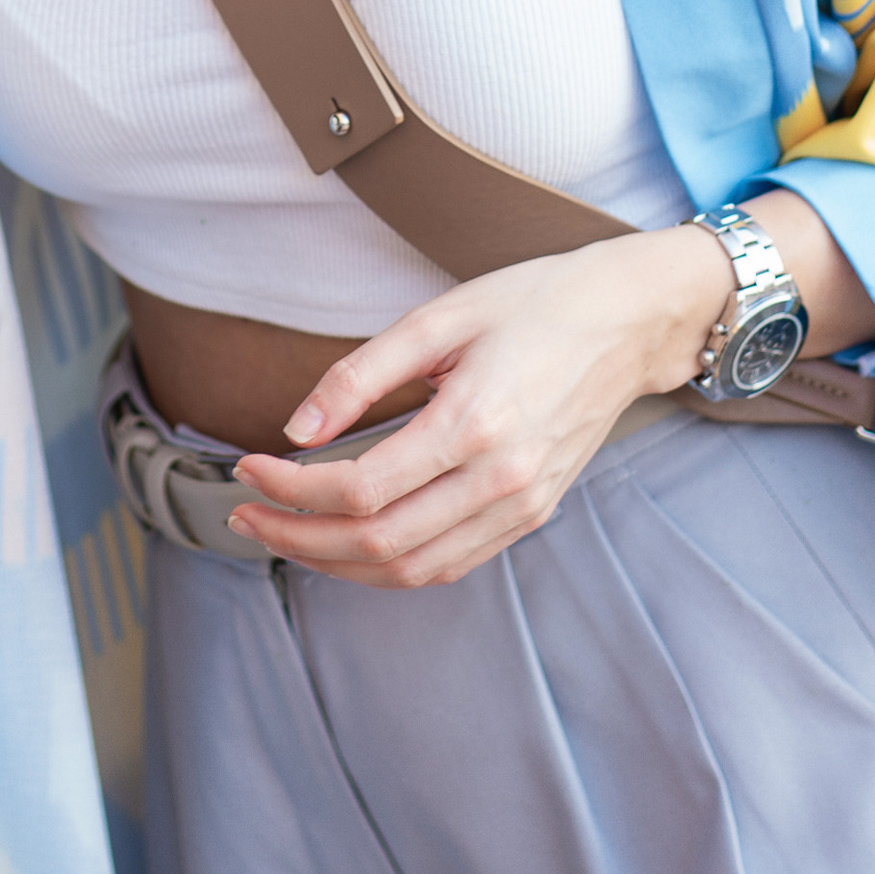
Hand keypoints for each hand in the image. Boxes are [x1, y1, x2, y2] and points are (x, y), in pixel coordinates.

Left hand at [227, 227, 731, 585]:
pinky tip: (350, 544)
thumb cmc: (535, 303)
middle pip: (379, 543)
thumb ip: (360, 375)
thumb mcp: (439, 317)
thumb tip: (295, 429)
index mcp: (475, 423)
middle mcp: (503, 480)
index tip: (247, 468)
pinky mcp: (531, 514)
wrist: (629, 322)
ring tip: (285, 533)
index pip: (361, 488)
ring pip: (413, 569)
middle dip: (298, 536)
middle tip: (245, 511)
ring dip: (337, 564)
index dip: (291, 490)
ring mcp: (522, 506)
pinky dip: (389, 568)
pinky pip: (449, 564)